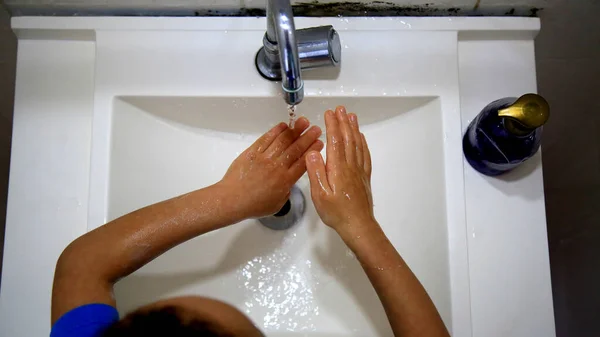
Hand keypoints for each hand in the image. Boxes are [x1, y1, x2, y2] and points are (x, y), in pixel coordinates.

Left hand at [220, 117, 322, 218]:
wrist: (232, 200)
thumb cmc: (253, 206)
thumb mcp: (277, 204)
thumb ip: (286, 191)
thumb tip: (288, 182)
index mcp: (285, 180)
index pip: (303, 162)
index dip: (313, 150)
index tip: (320, 143)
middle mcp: (277, 166)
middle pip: (296, 149)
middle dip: (307, 137)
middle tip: (316, 129)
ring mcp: (264, 158)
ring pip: (282, 141)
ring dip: (294, 130)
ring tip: (303, 122)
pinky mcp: (252, 152)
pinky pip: (266, 139)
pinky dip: (275, 131)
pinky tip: (283, 126)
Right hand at [305, 106, 374, 235]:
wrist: (358, 226)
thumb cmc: (336, 212)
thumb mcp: (319, 194)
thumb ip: (316, 172)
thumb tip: (313, 152)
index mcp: (337, 168)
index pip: (334, 141)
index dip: (332, 125)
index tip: (328, 113)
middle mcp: (350, 166)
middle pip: (347, 139)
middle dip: (343, 122)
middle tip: (340, 108)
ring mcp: (359, 171)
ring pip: (357, 144)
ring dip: (353, 129)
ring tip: (351, 116)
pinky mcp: (364, 177)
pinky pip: (364, 155)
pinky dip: (363, 143)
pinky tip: (361, 138)